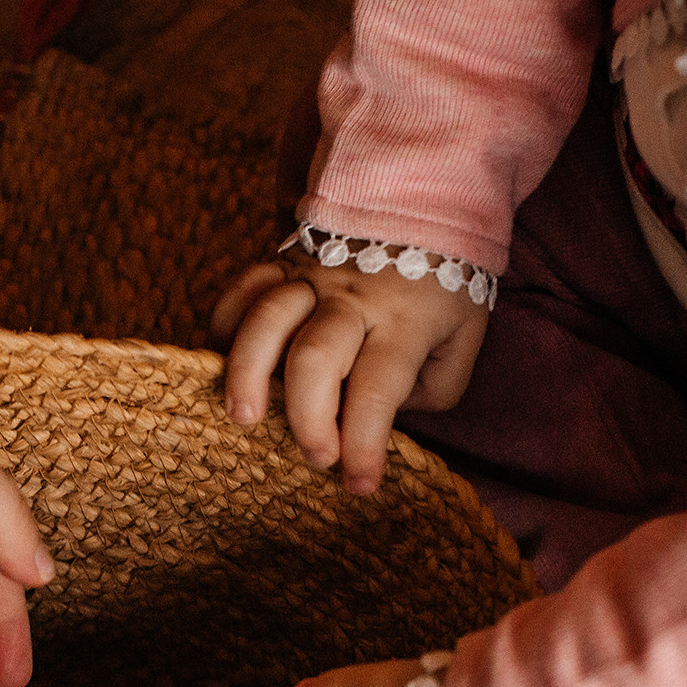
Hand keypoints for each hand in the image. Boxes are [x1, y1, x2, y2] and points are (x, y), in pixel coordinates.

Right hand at [212, 253, 487, 495]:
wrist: (427, 200)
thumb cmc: (444, 289)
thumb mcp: (462, 342)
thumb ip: (432, 388)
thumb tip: (382, 420)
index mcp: (405, 322)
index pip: (378, 389)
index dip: (365, 444)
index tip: (360, 485)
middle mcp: (354, 298)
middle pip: (314, 358)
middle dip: (307, 418)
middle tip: (316, 457)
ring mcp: (312, 276)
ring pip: (266, 319)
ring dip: (247, 372)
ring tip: (242, 418)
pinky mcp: (283, 262)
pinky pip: (242, 290)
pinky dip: (225, 329)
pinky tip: (224, 364)